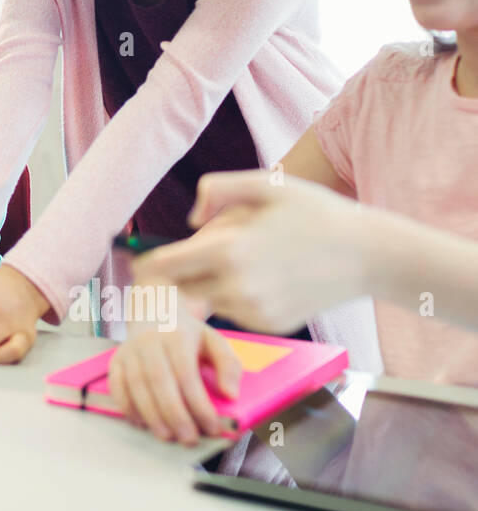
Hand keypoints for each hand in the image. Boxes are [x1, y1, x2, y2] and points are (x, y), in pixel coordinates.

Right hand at [108, 319, 241, 444]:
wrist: (154, 312)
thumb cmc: (188, 335)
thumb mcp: (214, 342)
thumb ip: (229, 366)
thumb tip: (231, 395)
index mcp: (177, 335)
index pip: (186, 373)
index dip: (199, 403)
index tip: (212, 426)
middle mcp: (149, 340)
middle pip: (159, 381)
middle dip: (174, 414)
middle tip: (188, 438)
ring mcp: (129, 350)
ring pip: (136, 385)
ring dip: (152, 415)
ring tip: (167, 436)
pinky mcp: (116, 360)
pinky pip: (117, 386)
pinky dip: (127, 407)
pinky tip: (142, 423)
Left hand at [134, 170, 378, 332]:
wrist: (368, 255)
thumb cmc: (315, 212)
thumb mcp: (265, 184)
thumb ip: (216, 190)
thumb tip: (191, 220)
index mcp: (228, 251)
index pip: (164, 266)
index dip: (150, 261)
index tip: (143, 258)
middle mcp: (236, 287)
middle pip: (182, 288)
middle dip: (182, 274)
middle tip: (198, 257)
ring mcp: (253, 312)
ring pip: (209, 300)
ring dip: (212, 284)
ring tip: (245, 259)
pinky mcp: (269, 326)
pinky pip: (235, 312)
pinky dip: (238, 298)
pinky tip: (265, 277)